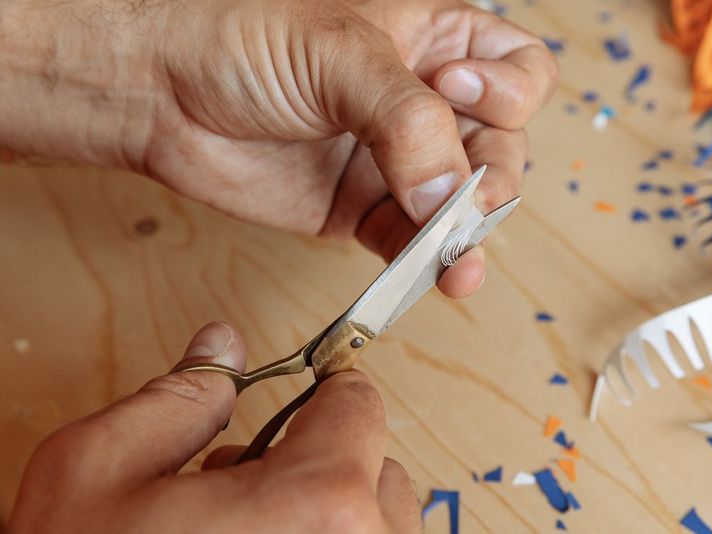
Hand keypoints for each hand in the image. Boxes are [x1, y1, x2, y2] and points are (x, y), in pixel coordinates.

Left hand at [0, 0, 556, 297]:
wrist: (164, 94)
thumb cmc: (244, 40)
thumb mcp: (342, 55)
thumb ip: (410, 122)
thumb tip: (453, 196)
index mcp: (434, 41)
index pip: (518, 69)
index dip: (505, 90)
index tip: (457, 90)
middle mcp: (424, 103)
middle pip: (500, 145)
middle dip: (492, 176)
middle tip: (464, 197)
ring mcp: (395, 160)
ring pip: (461, 203)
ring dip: (467, 235)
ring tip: (456, 260)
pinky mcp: (361, 208)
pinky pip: (411, 242)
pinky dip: (424, 262)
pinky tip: (434, 274)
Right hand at [9, 322, 417, 532]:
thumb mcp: (99, 473)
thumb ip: (178, 398)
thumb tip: (222, 346)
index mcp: (316, 502)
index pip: (360, 406)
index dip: (326, 392)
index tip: (310, 395)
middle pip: (379, 470)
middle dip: (322, 465)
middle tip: (254, 489)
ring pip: (383, 527)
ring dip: (332, 518)